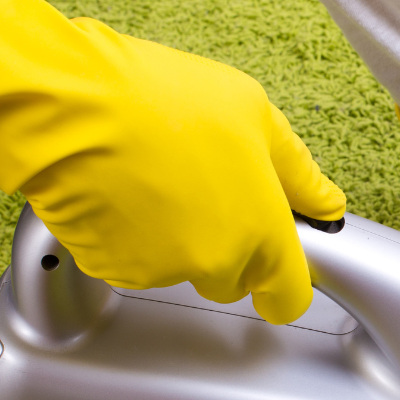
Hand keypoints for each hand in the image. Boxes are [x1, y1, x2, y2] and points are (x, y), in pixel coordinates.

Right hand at [0, 0, 343, 323]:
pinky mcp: (115, 270)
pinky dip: (132, 236)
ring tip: (158, 175)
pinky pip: (135, 261)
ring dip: (177, 237)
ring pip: (182, 268)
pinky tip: (125, 188)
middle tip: (204, 188)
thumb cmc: (164, 101)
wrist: (71, 108)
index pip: (289, 297)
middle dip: (228, 247)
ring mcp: (164, 272)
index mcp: (262, 234)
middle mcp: (217, 264)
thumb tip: (328, 204)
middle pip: (233, 280)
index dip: (284, 285)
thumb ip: (300, 173)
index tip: (278, 273)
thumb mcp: (257, 117)